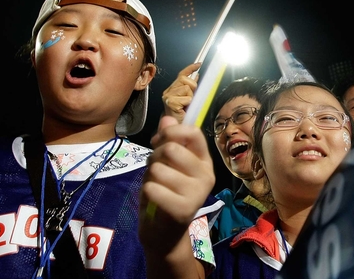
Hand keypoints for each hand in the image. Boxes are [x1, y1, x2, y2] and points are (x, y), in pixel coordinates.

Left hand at [139, 115, 214, 256]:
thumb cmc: (166, 194)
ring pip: (157, 168)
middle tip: (155, 171)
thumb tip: (167, 118)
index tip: (159, 141)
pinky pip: (152, 188)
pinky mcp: (183, 209)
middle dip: (154, 157)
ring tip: (156, 188)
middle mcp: (206, 175)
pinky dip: (146, 192)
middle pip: (171, 148)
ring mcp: (197, 193)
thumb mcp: (166, 164)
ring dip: (148, 177)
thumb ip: (168, 141)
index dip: (171, 132)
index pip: (194, 132)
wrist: (165, 233)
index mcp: (204, 161)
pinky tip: (154, 202)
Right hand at [161, 63, 200, 123]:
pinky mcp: (170, 102)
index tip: (199, 64)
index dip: (190, 68)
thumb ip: (191, 88)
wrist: (176, 128)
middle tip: (191, 98)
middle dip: (192, 87)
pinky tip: (184, 109)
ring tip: (187, 106)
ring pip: (187, 88)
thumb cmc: (182, 114)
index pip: (181, 75)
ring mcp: (168, 96)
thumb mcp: (189, 98)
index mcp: (172, 89)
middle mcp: (168, 91)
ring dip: (190, 97)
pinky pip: (187, 98)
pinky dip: (188, 104)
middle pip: (185, 79)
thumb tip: (196, 76)